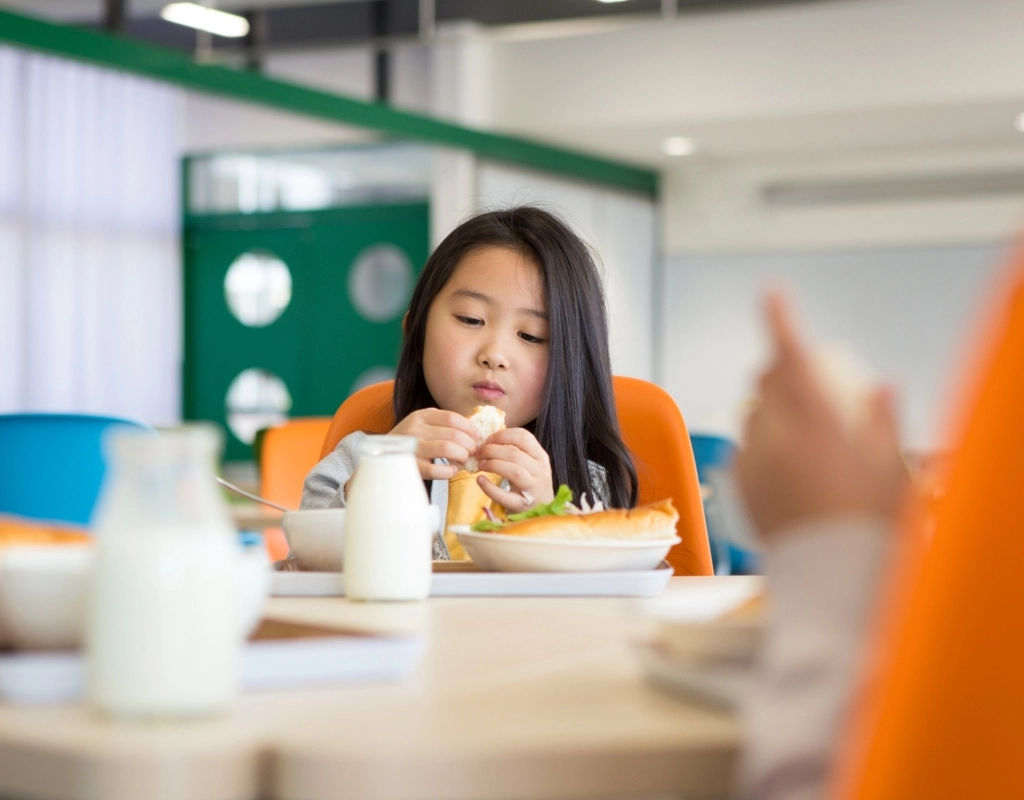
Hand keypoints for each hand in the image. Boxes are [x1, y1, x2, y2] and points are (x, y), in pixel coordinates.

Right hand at [389, 409, 480, 480]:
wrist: (383, 459)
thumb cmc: (411, 442)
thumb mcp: (423, 426)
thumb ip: (444, 425)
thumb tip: (475, 433)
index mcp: (421, 416)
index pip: (452, 418)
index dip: (469, 428)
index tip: (477, 437)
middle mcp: (415, 429)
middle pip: (453, 434)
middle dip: (469, 445)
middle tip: (472, 452)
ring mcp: (412, 448)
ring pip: (447, 448)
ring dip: (462, 456)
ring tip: (464, 460)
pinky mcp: (411, 467)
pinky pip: (438, 470)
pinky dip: (450, 471)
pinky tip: (452, 470)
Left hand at [474, 428, 554, 512]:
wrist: (541, 509)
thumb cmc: (529, 483)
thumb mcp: (529, 464)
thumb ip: (515, 451)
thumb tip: (487, 440)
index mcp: (540, 456)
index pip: (524, 437)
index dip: (503, 435)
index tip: (488, 439)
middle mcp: (540, 471)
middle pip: (515, 454)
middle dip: (493, 450)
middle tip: (479, 453)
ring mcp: (534, 488)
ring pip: (514, 471)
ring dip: (493, 465)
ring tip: (481, 465)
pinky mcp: (522, 504)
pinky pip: (505, 496)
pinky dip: (490, 488)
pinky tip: (480, 480)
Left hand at [734, 293, 908, 540]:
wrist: (834, 584)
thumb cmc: (871, 529)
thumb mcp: (892, 471)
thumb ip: (884, 422)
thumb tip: (884, 386)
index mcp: (816, 427)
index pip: (792, 359)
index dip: (780, 321)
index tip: (773, 293)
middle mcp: (776, 440)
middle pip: (765, 383)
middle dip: (779, 369)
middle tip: (800, 372)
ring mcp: (754, 466)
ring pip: (752, 416)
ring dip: (770, 407)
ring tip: (801, 426)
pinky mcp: (741, 490)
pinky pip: (745, 451)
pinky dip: (761, 443)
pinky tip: (786, 462)